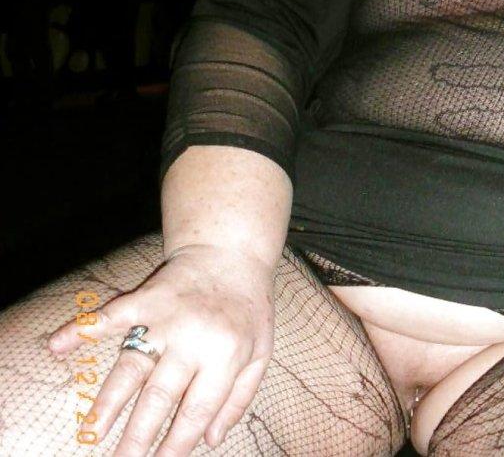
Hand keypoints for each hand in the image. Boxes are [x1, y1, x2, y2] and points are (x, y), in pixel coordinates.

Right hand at [47, 245, 274, 455]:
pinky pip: (111, 314)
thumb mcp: (260, 351)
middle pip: (159, 397)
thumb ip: (240, 397)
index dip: (175, 445)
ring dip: (109, 402)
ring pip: (132, 365)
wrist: (232, 251)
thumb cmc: (248, 307)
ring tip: (91, 433)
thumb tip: (210, 441)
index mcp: (226, 353)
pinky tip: (57, 345)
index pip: (195, 410)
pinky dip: (83, 328)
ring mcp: (167, 317)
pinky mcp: (146, 297)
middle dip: (137, 438)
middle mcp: (194, 337)